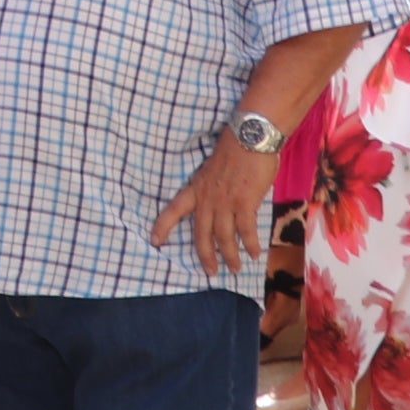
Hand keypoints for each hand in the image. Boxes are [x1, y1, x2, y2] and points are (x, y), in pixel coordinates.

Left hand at [149, 138, 284, 273]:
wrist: (250, 138)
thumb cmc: (234, 149)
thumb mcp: (213, 169)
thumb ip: (212, 188)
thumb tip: (221, 203)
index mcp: (196, 188)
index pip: (174, 210)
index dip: (163, 226)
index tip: (155, 241)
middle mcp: (207, 199)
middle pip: (201, 234)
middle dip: (205, 255)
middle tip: (209, 271)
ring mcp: (226, 202)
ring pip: (224, 237)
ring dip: (230, 256)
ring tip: (235, 268)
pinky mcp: (245, 203)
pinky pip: (246, 231)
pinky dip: (250, 244)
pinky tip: (254, 254)